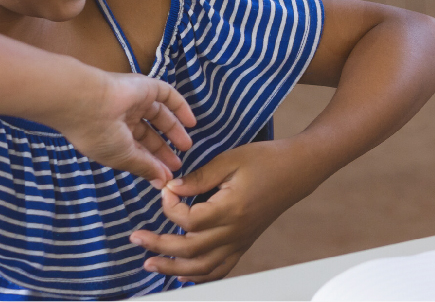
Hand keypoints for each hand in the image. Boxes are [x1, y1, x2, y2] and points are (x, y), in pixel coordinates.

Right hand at [47, 71, 196, 187]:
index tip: (166, 176)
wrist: (87, 102)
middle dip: (162, 149)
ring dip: (174, 131)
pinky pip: (168, 96)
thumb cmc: (100, 135)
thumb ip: (145, 167)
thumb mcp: (123, 157)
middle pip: (148, 134)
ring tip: (187, 146)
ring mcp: (135, 101)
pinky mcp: (146, 87)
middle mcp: (122, 117)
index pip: (135, 149)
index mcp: (111, 135)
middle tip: (177, 163)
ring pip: (160, 116)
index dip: (151, 162)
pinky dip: (181, 108)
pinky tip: (192, 122)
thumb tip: (162, 182)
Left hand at [130, 140, 310, 282]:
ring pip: (203, 268)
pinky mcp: (244, 242)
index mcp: (231, 208)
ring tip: (151, 263)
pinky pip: (221, 268)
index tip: (166, 189)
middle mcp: (235, 230)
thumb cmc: (266, 159)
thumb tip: (172, 189)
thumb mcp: (230, 159)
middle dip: (159, 246)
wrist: (298, 169)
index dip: (170, 207)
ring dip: (174, 269)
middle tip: (136, 238)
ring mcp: (241, 240)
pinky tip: (182, 273)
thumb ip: (199, 177)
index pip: (189, 220)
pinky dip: (200, 276)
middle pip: (190, 250)